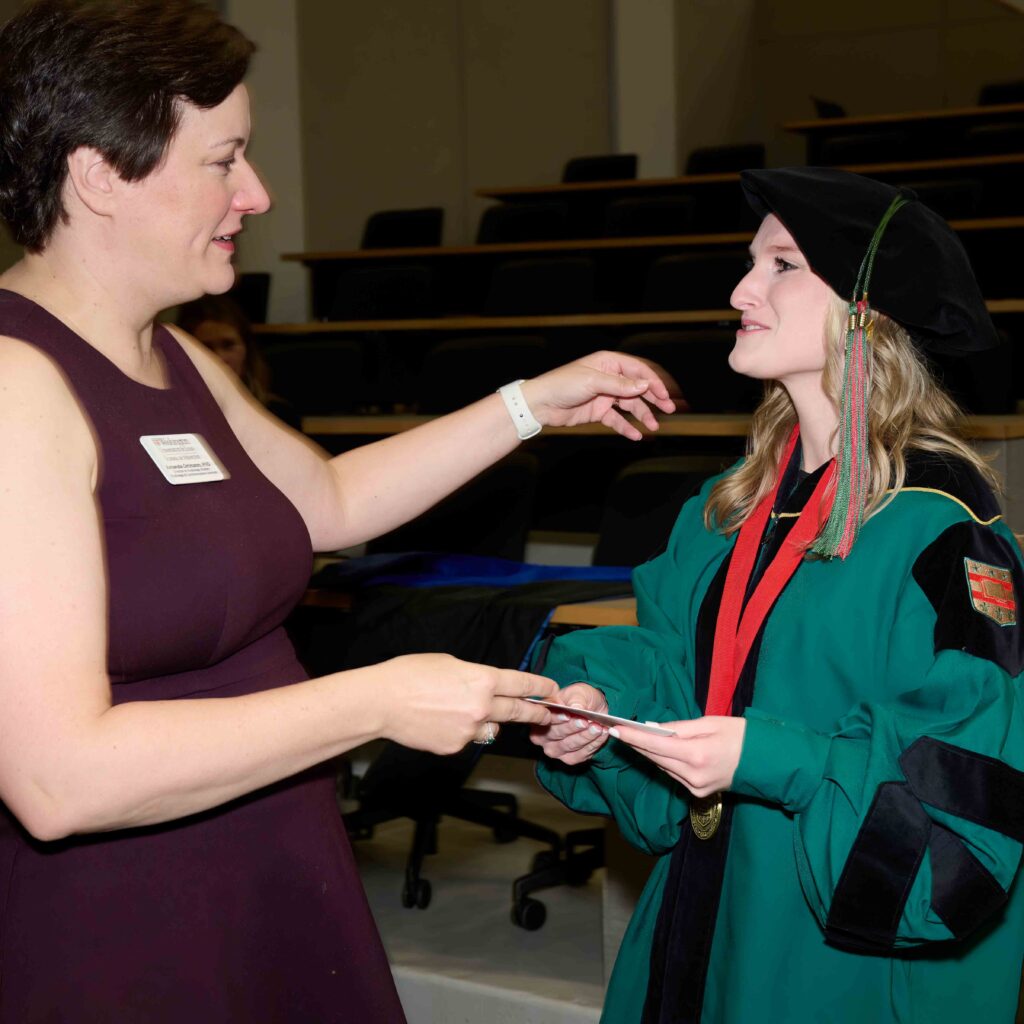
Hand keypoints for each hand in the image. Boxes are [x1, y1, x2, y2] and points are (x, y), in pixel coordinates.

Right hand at [376, 653, 557, 753]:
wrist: (382, 702)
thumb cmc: (410, 675)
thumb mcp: (449, 662)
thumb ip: (474, 676)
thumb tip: (485, 687)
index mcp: (483, 680)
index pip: (523, 684)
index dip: (540, 687)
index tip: (551, 690)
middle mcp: (482, 707)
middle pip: (519, 712)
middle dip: (536, 713)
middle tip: (546, 714)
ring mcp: (469, 730)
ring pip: (492, 729)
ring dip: (490, 722)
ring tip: (468, 712)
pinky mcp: (455, 747)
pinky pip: (468, 739)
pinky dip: (462, 732)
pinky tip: (442, 721)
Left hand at [521, 351, 675, 440]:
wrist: (540, 404)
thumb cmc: (562, 385)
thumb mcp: (593, 381)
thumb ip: (620, 385)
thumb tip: (644, 385)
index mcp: (608, 363)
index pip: (638, 370)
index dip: (653, 382)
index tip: (664, 396)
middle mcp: (609, 378)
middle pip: (638, 388)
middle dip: (655, 399)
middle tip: (670, 410)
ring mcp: (604, 395)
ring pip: (630, 405)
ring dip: (643, 415)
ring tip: (654, 427)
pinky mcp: (598, 411)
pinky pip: (617, 420)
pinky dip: (627, 427)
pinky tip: (636, 435)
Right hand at [529, 682, 609, 764]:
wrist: (592, 708)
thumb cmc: (579, 699)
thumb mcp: (578, 692)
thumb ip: (576, 699)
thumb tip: (576, 707)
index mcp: (539, 716)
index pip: (544, 718)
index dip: (556, 717)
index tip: (568, 714)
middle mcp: (541, 736)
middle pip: (554, 734)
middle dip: (572, 728)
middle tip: (585, 721)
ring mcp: (555, 749)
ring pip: (569, 746)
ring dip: (585, 737)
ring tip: (598, 727)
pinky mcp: (569, 758)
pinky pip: (581, 755)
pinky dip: (593, 744)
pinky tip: (602, 734)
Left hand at [607, 716, 745, 796]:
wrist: (768, 763)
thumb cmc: (742, 736)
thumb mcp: (710, 723)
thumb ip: (679, 728)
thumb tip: (653, 729)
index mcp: (696, 755)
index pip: (655, 745)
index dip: (632, 737)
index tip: (614, 730)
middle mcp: (693, 776)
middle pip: (655, 758)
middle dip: (637, 744)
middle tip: (619, 730)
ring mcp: (696, 789)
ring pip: (663, 768)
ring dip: (650, 753)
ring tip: (634, 737)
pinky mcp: (699, 794)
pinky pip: (674, 775)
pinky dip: (666, 762)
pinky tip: (659, 751)